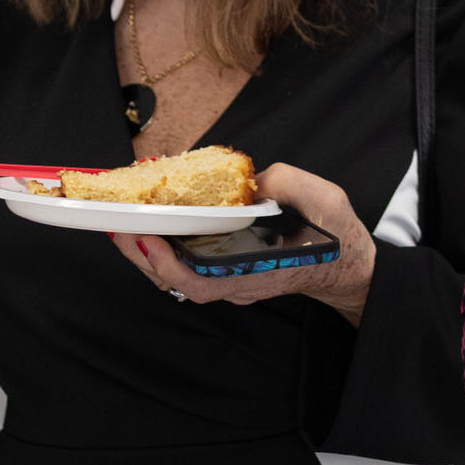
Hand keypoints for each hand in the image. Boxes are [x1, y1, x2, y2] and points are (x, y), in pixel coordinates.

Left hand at [108, 162, 376, 322]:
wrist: (347, 265)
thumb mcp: (322, 198)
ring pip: (178, 276)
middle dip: (141, 255)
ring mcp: (231, 282)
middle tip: (117, 223)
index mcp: (254, 272)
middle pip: (175, 281)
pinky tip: (159, 225)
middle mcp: (236, 284)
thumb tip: (252, 180)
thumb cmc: (335, 235)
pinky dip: (167, 249)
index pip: (197, 281)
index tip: (144, 237)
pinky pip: (188, 266)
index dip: (165, 263)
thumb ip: (285, 184)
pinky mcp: (229, 273)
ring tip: (128, 222)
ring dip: (148, 253)